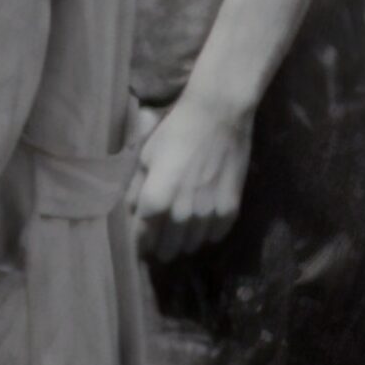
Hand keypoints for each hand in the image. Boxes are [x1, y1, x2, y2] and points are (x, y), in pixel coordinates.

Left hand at [130, 91, 252, 264]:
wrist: (218, 115)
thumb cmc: (175, 130)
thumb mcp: (145, 155)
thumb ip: (137, 187)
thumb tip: (133, 211)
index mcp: (156, 200)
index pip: (142, 238)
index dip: (139, 246)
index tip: (138, 249)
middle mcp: (181, 213)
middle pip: (168, 248)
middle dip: (160, 248)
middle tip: (159, 246)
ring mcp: (208, 214)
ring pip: (192, 245)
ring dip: (184, 243)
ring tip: (180, 238)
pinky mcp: (231, 209)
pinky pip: (216, 236)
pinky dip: (208, 235)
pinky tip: (203, 227)